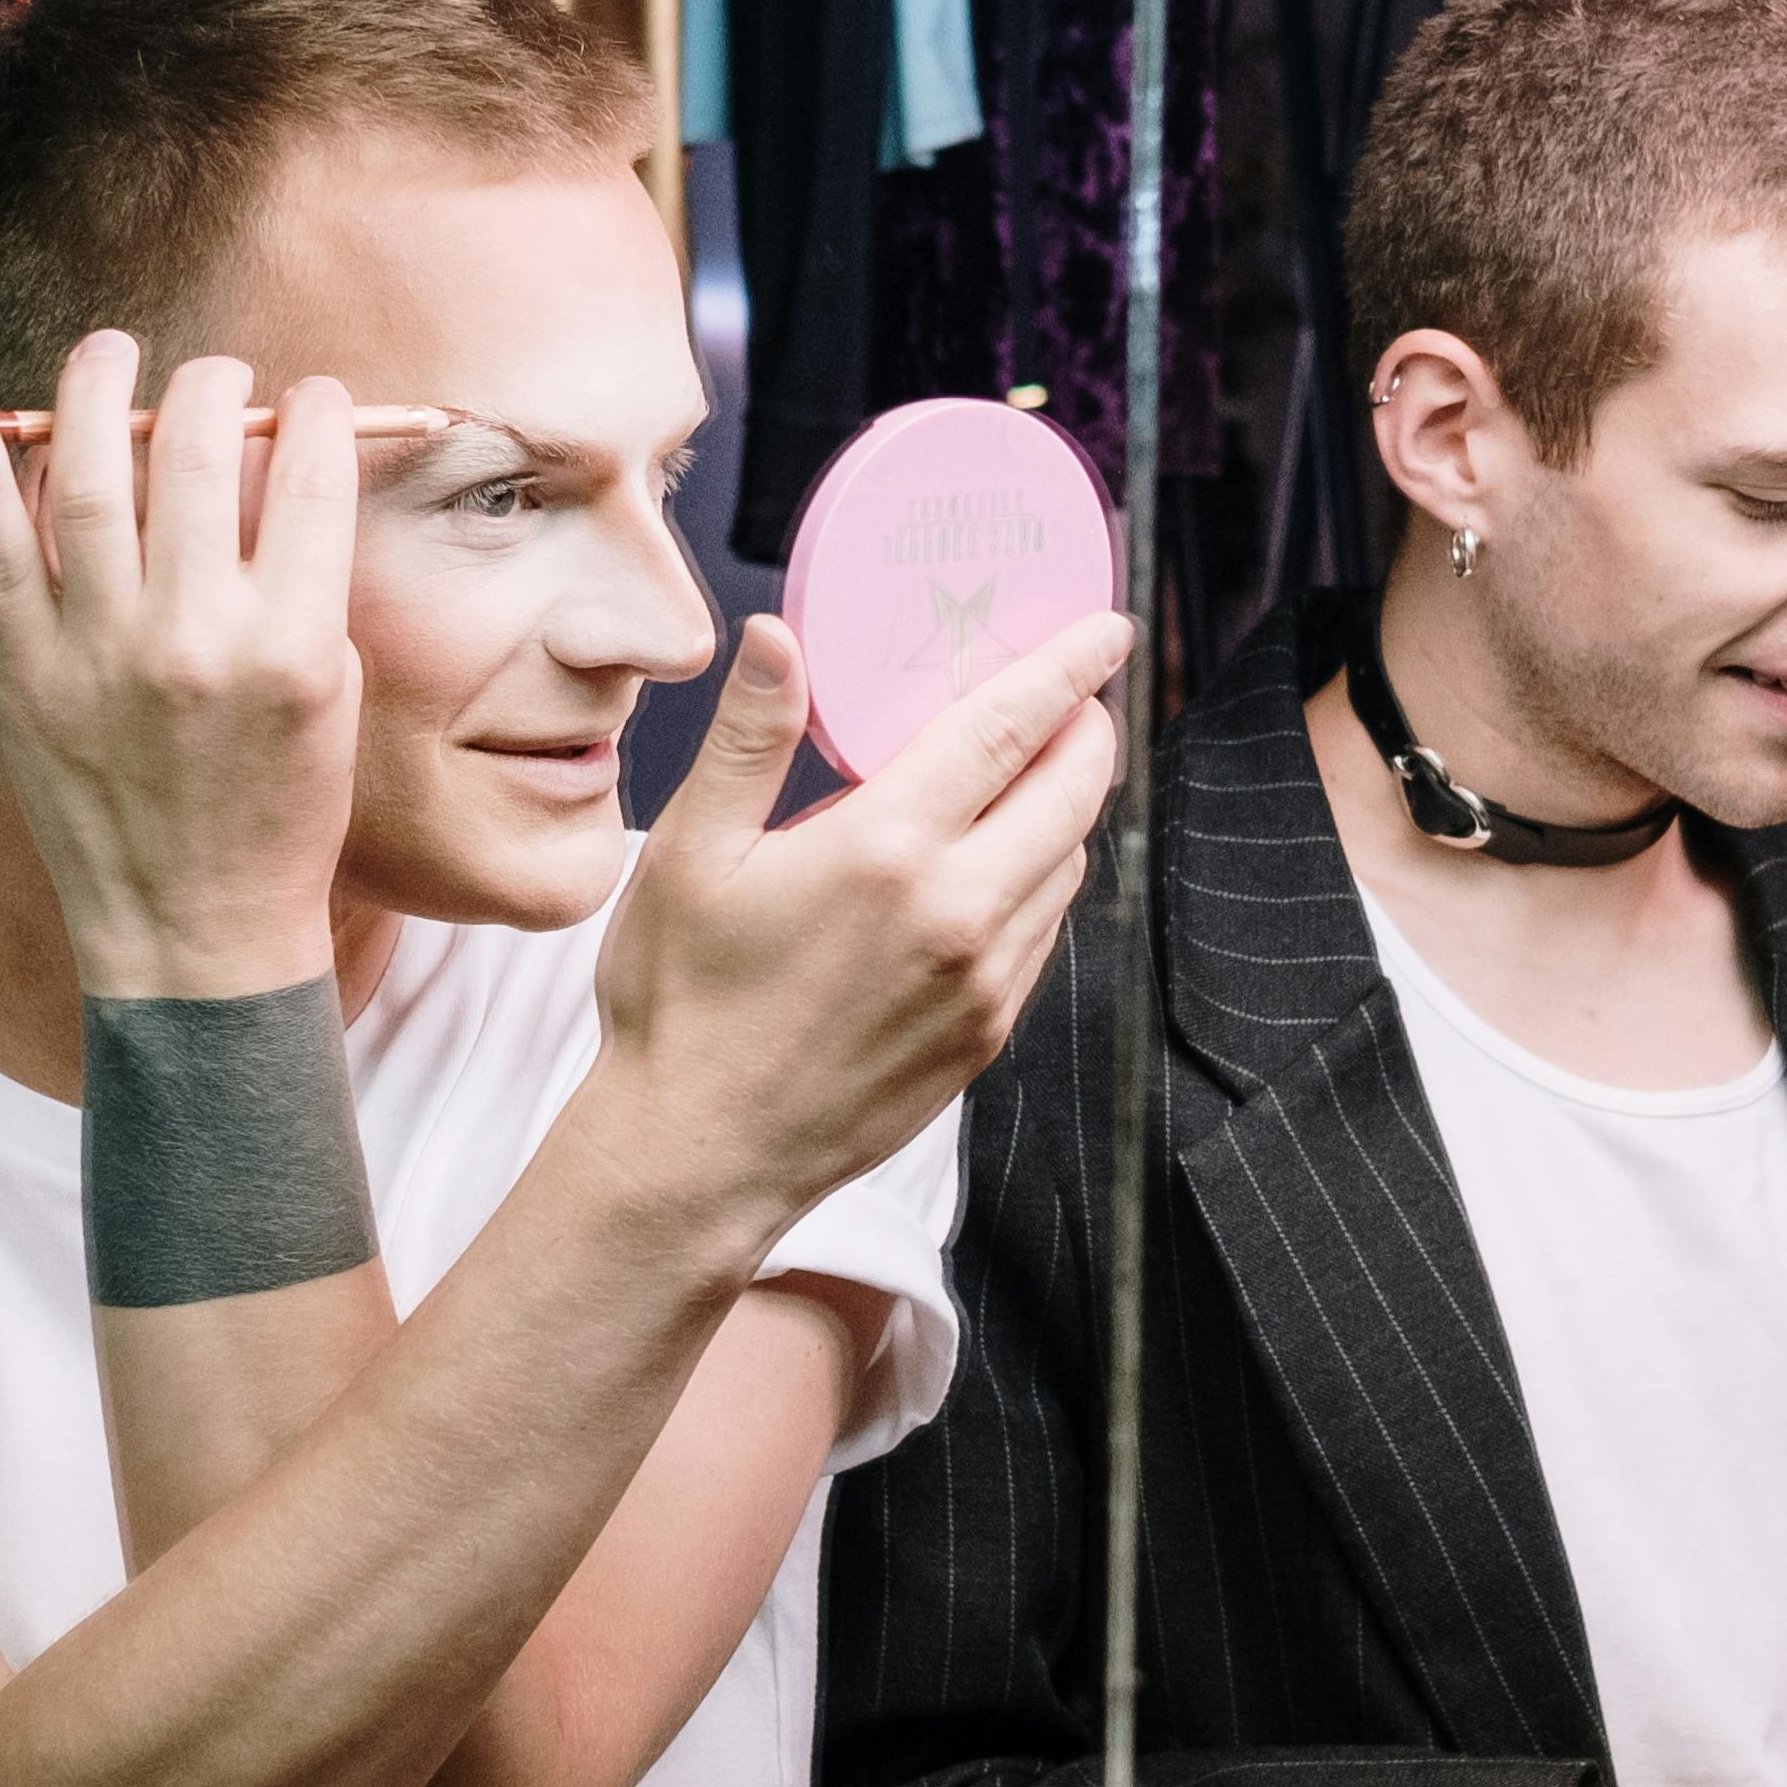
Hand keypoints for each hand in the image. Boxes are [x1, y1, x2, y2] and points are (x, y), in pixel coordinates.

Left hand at [0, 334, 365, 995]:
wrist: (192, 927)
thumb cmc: (277, 816)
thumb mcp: (329, 697)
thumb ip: (303, 585)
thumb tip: (270, 472)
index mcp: (291, 644)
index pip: (311, 479)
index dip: (318, 413)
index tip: (315, 397)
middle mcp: (194, 636)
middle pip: (202, 455)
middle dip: (216, 389)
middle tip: (218, 375)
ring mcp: (99, 649)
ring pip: (95, 477)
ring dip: (99, 391)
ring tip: (108, 353)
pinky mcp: (23, 667)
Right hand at [587, 607, 1126, 1236]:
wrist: (703, 1155)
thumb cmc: (682, 1004)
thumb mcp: (689, 853)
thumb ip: (750, 738)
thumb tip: (782, 635)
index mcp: (889, 852)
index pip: (1011, 728)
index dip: (1067, 668)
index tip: (1104, 631)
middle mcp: (960, 914)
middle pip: (1072, 794)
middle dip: (1086, 730)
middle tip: (1073, 694)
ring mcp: (986, 981)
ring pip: (1067, 865)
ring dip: (1064, 808)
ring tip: (1027, 771)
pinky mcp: (989, 1034)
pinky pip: (1043, 931)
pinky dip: (1038, 880)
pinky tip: (992, 865)